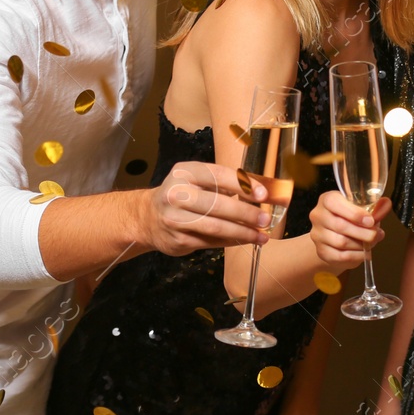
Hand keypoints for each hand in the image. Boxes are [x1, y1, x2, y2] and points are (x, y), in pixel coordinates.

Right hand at [145, 161, 270, 256]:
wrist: (148, 218)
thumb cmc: (183, 195)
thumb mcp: (197, 180)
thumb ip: (224, 183)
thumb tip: (260, 192)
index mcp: (185, 172)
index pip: (218, 175)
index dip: (242, 185)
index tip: (263, 194)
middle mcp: (177, 193)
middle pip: (217, 204)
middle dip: (245, 213)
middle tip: (265, 219)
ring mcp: (175, 218)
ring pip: (215, 227)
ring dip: (242, 232)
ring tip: (260, 236)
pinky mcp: (178, 240)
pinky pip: (210, 242)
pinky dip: (231, 241)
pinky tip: (245, 240)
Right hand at [310, 192, 388, 269]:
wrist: (336, 236)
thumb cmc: (350, 218)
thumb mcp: (362, 208)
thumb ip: (375, 207)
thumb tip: (386, 204)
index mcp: (327, 199)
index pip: (335, 203)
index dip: (354, 213)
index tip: (371, 221)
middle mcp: (318, 216)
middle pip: (340, 225)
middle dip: (363, 232)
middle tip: (376, 234)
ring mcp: (318, 235)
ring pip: (341, 242)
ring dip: (360, 244)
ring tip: (372, 243)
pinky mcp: (322, 251)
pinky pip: (340, 256)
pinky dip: (356, 256)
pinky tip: (364, 252)